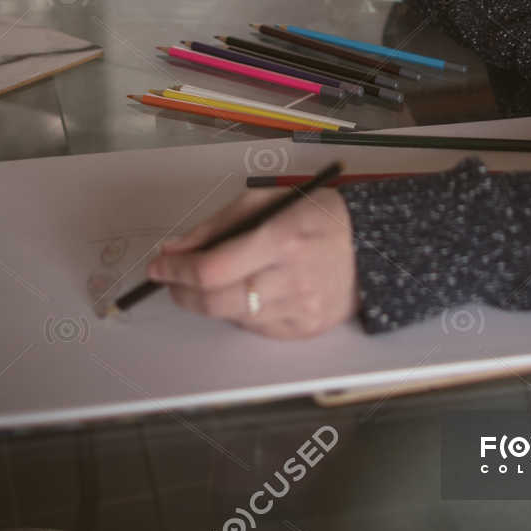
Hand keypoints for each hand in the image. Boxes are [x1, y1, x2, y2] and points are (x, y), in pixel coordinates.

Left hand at [147, 186, 360, 339]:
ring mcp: (299, 310)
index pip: (214, 268)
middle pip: (217, 302)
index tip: (159, 265)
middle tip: (172, 280)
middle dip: (183, 292)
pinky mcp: (303, 331)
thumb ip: (218, 225)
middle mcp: (291, 279)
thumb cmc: (315, 214)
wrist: (371, 246)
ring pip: (233, 317)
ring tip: (207, 282)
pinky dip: (240, 310)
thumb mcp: (267, 200)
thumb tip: (174, 249)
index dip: (178, 270)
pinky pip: (255, 328)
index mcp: (282, 238)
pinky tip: (246, 290)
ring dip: (208, 301)